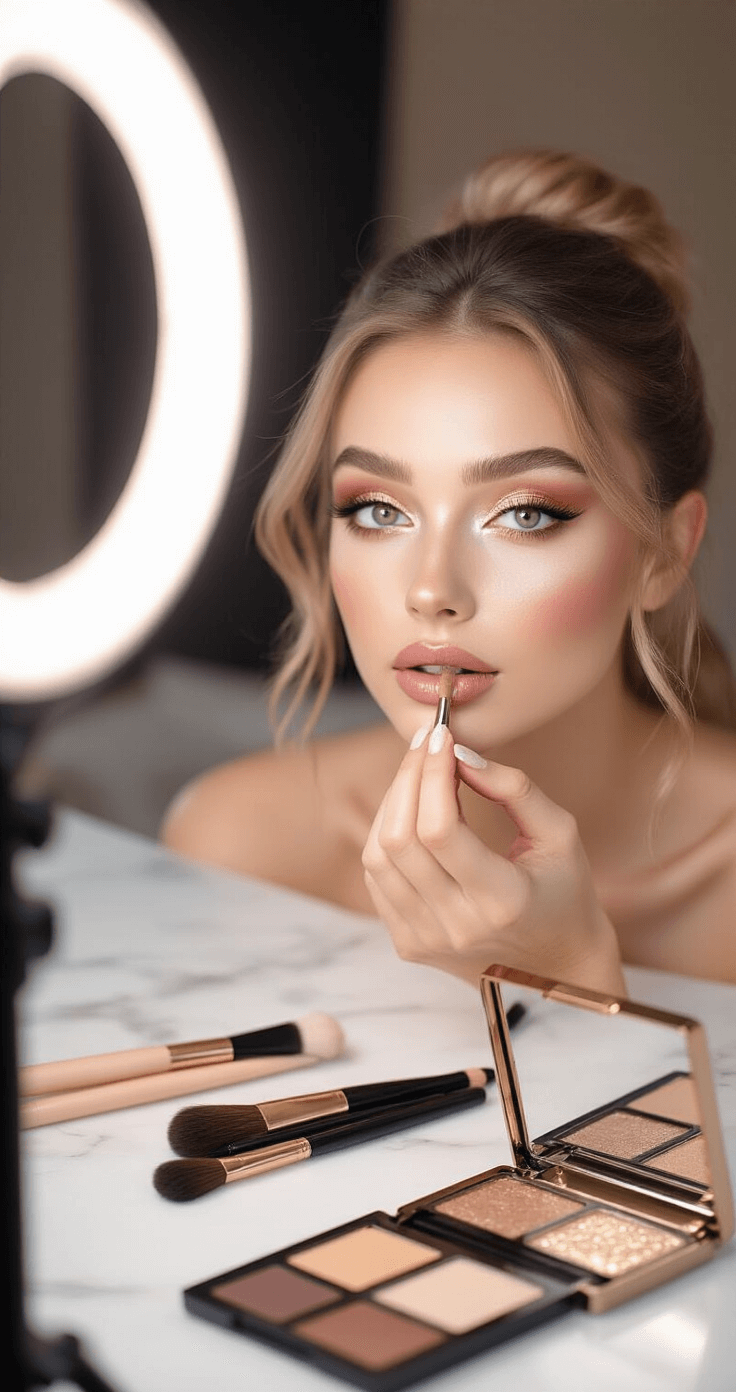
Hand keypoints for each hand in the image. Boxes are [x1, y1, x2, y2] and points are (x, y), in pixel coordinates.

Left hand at [362, 723, 625, 993]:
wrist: (556, 968)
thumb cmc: (565, 893)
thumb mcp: (559, 834)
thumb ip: (514, 789)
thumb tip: (460, 754)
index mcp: (501, 902)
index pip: (440, 830)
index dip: (432, 774)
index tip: (441, 736)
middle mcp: (456, 927)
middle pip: (401, 839)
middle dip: (409, 778)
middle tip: (426, 744)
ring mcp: (425, 940)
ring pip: (378, 856)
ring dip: (392, 803)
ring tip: (418, 773)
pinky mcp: (407, 945)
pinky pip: (376, 878)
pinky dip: (386, 835)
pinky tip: (411, 811)